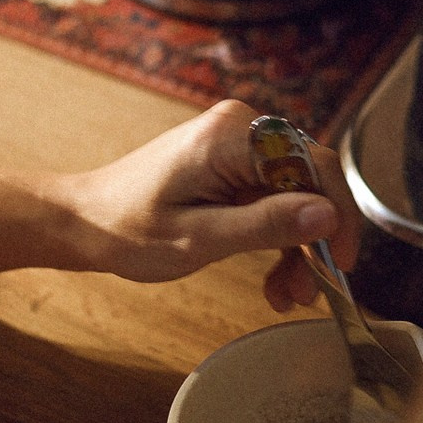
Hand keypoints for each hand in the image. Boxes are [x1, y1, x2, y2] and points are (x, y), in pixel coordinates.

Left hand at [0, 100, 365, 307]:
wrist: (82, 222)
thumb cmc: (125, 229)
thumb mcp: (198, 238)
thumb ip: (264, 225)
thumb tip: (326, 215)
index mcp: (232, 136)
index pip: (313, 164)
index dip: (338, 214)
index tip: (341, 260)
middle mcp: (240, 128)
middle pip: (308, 180)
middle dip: (315, 238)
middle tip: (310, 290)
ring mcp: (235, 145)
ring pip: (294, 195)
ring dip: (297, 246)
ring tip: (287, 295)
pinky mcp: (229, 164)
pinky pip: (272, 198)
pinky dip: (276, 237)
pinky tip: (273, 277)